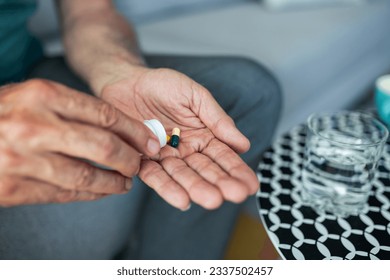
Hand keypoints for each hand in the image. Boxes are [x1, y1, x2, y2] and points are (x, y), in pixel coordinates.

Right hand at [0, 79, 159, 206]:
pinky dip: (89, 194)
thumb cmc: (0, 114)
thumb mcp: (30, 96)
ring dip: (113, 182)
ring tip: (125, 182)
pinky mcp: (13, 188)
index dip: (133, 131)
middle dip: (129, 158)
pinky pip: (64, 193)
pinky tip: (100, 191)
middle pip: (102, 146)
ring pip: (86, 176)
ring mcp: (22, 159)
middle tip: (139, 164)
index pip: (104, 114)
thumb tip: (116, 128)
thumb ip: (69, 108)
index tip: (149, 141)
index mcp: (41, 94)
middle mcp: (33, 125)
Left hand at [100, 67, 258, 209]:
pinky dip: (166, 188)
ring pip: (182, 176)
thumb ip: (217, 119)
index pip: (223, 156)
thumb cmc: (162, 84)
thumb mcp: (195, 95)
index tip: (251, 185)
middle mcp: (186, 150)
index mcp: (203, 135)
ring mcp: (165, 157)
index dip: (237, 170)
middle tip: (234, 195)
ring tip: (211, 200)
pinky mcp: (142, 160)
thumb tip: (243, 144)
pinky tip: (182, 200)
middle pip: (205, 170)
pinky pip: (155, 176)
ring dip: (196, 188)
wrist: (126, 81)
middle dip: (220, 183)